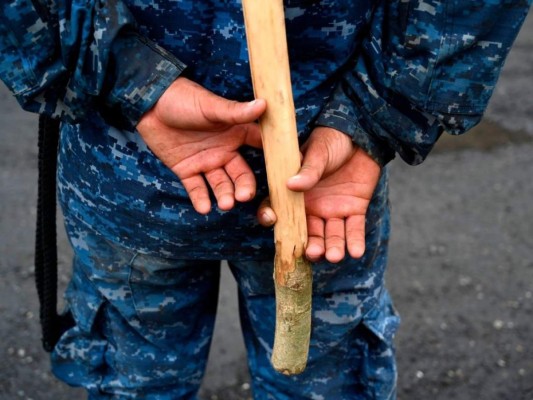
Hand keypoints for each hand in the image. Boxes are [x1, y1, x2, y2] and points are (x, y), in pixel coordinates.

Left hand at [136, 77, 265, 213]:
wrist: (148, 104)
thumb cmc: (183, 98)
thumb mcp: (211, 106)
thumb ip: (236, 112)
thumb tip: (263, 105)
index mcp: (235, 133)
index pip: (258, 147)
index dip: (270, 158)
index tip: (282, 171)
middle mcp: (224, 150)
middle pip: (240, 174)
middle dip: (244, 187)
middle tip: (244, 196)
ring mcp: (206, 161)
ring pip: (220, 184)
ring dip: (225, 195)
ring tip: (226, 204)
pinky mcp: (186, 170)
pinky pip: (196, 188)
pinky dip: (201, 199)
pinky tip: (204, 208)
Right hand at [257, 127, 380, 262]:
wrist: (361, 134)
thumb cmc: (332, 140)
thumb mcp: (318, 152)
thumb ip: (307, 171)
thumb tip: (290, 184)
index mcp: (296, 192)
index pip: (280, 210)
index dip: (273, 218)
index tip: (273, 221)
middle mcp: (312, 206)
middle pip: (307, 232)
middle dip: (310, 245)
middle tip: (313, 253)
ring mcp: (333, 209)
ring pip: (330, 235)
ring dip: (332, 247)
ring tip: (334, 255)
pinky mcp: (355, 209)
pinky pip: (354, 229)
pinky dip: (355, 241)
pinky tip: (355, 252)